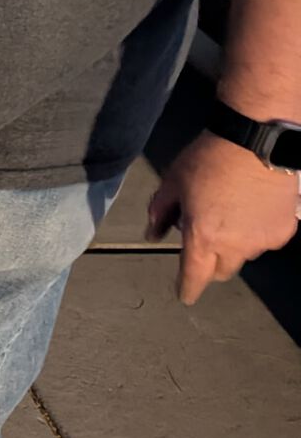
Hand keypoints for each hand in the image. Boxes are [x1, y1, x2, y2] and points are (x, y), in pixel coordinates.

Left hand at [147, 131, 298, 304]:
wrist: (256, 142)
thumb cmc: (209, 159)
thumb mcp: (172, 182)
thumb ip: (160, 212)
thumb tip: (152, 233)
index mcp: (203, 236)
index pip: (194, 276)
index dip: (187, 288)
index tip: (185, 295)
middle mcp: (235, 246)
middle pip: (221, 270)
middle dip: (209, 262)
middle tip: (203, 237)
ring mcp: (263, 241)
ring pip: (244, 255)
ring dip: (234, 245)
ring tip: (228, 212)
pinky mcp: (284, 231)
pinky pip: (265, 241)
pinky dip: (255, 232)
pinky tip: (250, 208)